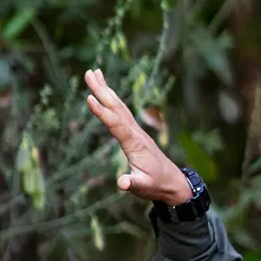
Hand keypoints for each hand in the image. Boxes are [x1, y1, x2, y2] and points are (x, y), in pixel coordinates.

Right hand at [84, 69, 191, 204]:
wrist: (173, 182)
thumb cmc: (156, 185)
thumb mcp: (143, 188)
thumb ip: (132, 184)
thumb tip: (121, 183)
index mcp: (135, 143)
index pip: (116, 124)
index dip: (102, 112)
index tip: (89, 98)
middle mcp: (135, 132)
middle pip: (117, 107)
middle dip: (102, 90)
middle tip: (88, 73)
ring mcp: (136, 131)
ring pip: (119, 106)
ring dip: (106, 89)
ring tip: (94, 73)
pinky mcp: (134, 133)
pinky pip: (121, 111)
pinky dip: (112, 99)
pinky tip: (107, 93)